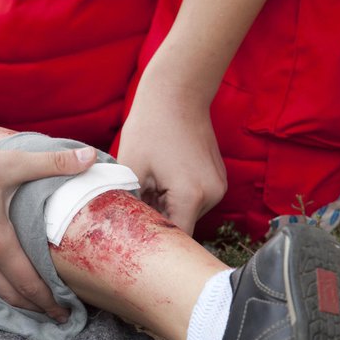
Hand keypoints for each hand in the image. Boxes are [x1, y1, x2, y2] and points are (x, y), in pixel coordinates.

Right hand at [0, 108, 95, 321]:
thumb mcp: (11, 163)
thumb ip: (52, 163)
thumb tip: (91, 157)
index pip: (28, 284)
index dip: (49, 302)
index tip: (65, 314)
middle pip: (8, 296)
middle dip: (33, 308)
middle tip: (52, 315)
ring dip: (7, 300)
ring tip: (26, 303)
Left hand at [116, 79, 226, 233]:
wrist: (178, 92)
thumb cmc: (150, 126)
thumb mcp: (131, 168)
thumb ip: (129, 204)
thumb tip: (121, 229)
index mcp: (191, 195)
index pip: (175, 238)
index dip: (154, 245)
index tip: (134, 248)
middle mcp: (212, 195)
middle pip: (181, 226)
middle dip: (156, 223)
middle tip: (131, 213)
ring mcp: (218, 187)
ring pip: (187, 213)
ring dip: (165, 208)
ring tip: (146, 187)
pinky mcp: (217, 179)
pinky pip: (194, 199)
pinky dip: (176, 197)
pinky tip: (160, 178)